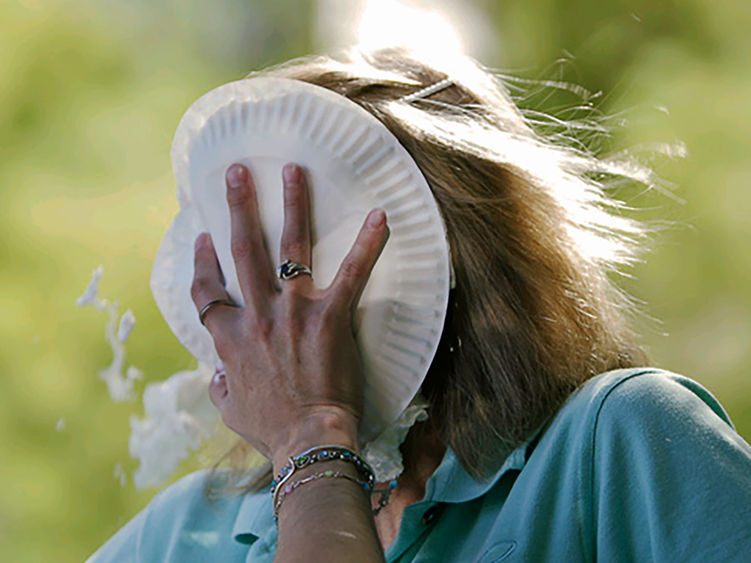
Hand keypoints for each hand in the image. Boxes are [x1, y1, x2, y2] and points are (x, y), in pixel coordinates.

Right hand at [190, 163, 388, 470]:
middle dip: (238, 206)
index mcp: (229, 338)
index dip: (202, 262)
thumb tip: (215, 376)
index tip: (204, 236)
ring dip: (292, 204)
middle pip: (242, 250)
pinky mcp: (330, 317)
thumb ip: (220, 387)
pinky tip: (380, 215)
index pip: (206, 292)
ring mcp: (293, 312)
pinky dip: (367, 244)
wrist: (308, 441)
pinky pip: (352, 273)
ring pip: (289, 247)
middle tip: (237, 171)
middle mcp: (256, 316)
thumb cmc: (271, 430)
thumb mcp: (231, 410)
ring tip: (293, 170)